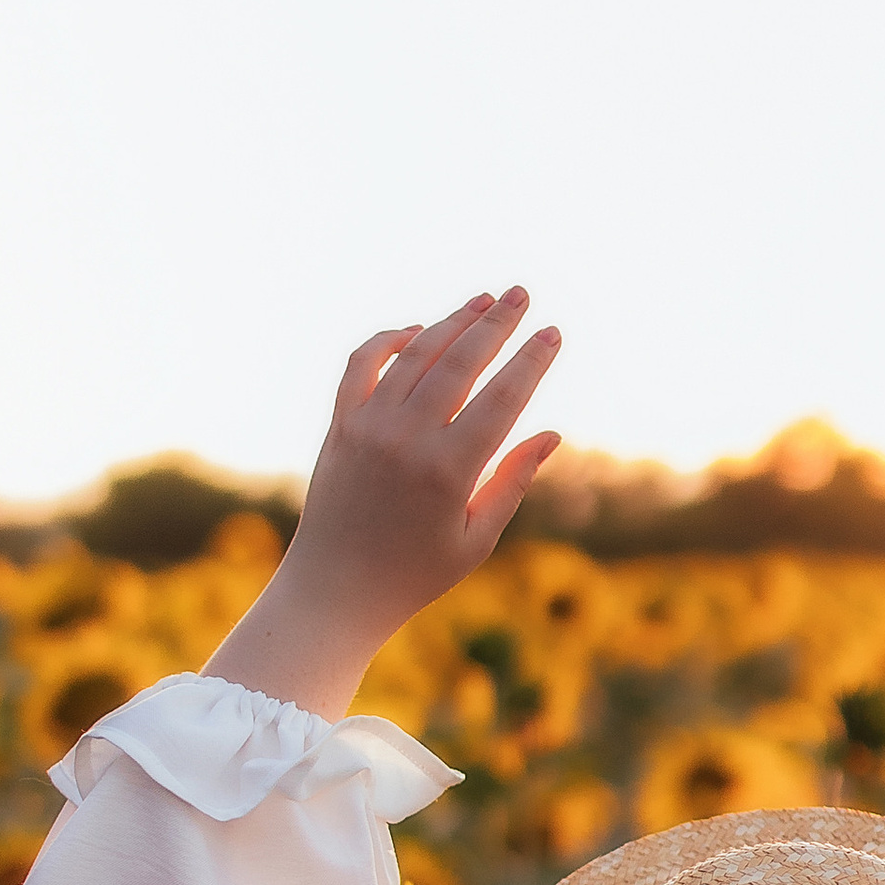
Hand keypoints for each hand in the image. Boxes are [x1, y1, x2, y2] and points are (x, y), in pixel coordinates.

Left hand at [208, 289, 560, 716]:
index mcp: (448, 473)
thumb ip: (512, 480)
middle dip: (496, 324)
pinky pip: (362, 363)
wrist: (333, 591)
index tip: (551, 332)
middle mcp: (406, 441)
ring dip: (452, 321)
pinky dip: (389, 339)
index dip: (530, 361)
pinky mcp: (339, 426)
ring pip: (416, 355)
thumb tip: (551, 433)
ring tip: (484, 300)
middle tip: (522, 293)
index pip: (501, 399)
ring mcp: (367, 428)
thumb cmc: (414, 574)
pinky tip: (419, 330)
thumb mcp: (476, 538)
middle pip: (460, 363)